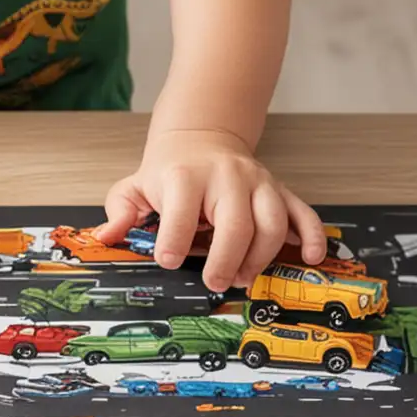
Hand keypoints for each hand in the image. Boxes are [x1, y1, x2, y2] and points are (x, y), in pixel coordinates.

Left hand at [96, 127, 327, 293]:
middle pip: (235, 221)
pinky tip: (309, 257)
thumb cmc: (169, 169)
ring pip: (272, 222)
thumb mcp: (136, 185)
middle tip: (214, 282)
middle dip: (225, 258)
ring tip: (242, 276)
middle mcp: (226, 176)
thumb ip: (120, 211)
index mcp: (185, 175)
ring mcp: (257, 182)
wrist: (201, 135)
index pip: (182, 210)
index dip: (175, 240)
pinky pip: (304, 212)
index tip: (168, 261)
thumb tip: (105, 237)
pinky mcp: (279, 190)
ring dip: (260, 257)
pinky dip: (312, 236)